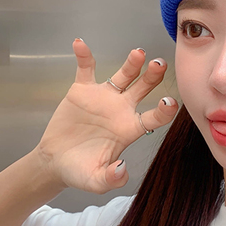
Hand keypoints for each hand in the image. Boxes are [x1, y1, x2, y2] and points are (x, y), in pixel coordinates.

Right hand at [34, 40, 178, 193]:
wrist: (56, 162)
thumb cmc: (80, 171)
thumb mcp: (96, 181)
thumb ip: (111, 179)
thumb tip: (122, 169)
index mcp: (130, 129)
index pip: (153, 117)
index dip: (164, 111)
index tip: (169, 103)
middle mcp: (121, 109)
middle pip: (144, 88)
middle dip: (153, 76)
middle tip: (160, 65)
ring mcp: (103, 97)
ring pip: (123, 74)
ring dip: (132, 63)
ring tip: (138, 53)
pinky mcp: (82, 90)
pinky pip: (85, 68)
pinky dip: (83, 56)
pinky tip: (80, 44)